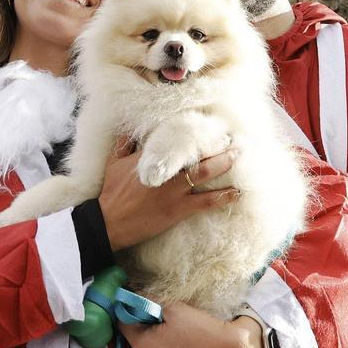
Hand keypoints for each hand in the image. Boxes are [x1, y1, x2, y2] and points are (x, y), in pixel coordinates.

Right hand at [100, 142, 239, 251]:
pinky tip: (237, 193)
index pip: (175, 138)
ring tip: (240, 154)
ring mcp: (174, 190)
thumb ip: (123, 144)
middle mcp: (166, 171)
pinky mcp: (178, 210)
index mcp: (151, 156)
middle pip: (196, 152)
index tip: (208, 124)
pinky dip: (222, 197)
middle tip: (233, 136)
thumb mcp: (113, 163)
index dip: (194, 131)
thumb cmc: (110, 194)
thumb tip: (129, 129)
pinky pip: (205, 202)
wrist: (108, 223)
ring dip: (224, 162)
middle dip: (216, 143)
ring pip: (205, 172)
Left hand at [120, 301, 260, 347]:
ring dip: (160, 347)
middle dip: (147, 331)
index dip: (130, 313)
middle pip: (139, 343)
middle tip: (165, 320)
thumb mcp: (173, 308)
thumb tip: (134, 295)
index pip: (124, 325)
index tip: (139, 306)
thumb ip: (149, 301)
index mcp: (142, 346)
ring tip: (178, 336)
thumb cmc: (200, 328)